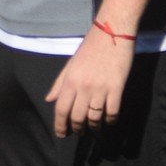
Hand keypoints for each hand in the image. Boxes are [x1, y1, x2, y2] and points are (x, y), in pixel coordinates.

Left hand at [46, 23, 133, 137]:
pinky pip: (112, 112)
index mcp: (70, 80)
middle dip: (78, 129)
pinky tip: (109, 121)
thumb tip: (49, 99)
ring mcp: (100, 88)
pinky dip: (110, 120)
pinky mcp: (116, 88)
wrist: (112, 31)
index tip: (62, 134)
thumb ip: (59, 83)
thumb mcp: (71, 64)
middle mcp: (83, 87)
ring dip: (94, 127)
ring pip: (95, 118)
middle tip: (80, 132)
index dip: (60, 125)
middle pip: (77, 117)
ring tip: (94, 128)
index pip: (61, 109)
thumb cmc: (90, 47)